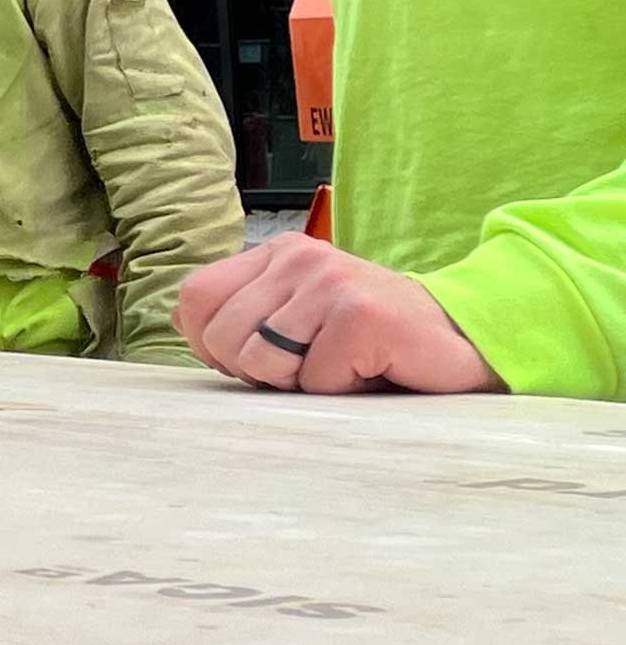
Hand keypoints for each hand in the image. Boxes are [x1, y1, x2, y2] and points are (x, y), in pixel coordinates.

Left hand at [176, 235, 501, 394]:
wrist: (462, 342)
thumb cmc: (372, 342)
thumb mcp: (299, 321)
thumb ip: (242, 316)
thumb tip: (182, 321)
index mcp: (277, 253)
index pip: (196, 297)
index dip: (211, 343)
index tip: (255, 362)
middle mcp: (300, 257)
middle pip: (221, 335)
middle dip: (258, 372)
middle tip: (311, 367)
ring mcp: (331, 282)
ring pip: (261, 360)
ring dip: (300, 384)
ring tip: (342, 366)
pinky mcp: (361, 314)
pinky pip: (313, 378)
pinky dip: (339, 390)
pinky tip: (371, 371)